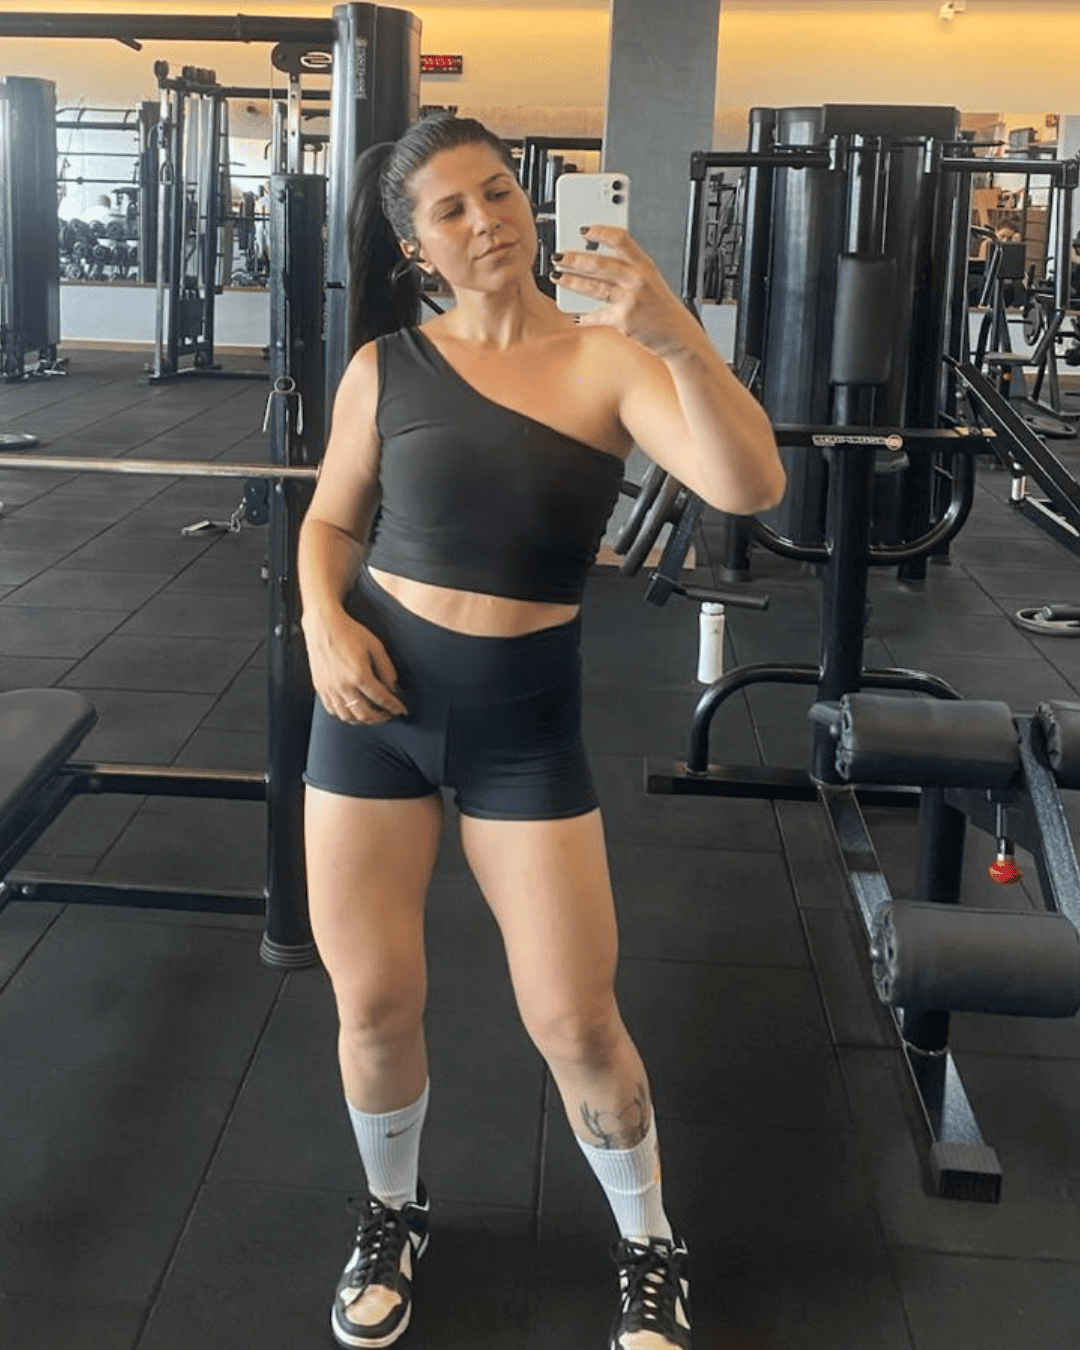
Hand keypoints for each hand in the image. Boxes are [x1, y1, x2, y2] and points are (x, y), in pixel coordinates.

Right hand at [302, 611, 406, 723]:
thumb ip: (387, 669)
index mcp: (359, 675)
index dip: (394, 707)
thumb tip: (394, 689)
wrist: (324, 625)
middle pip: (365, 714)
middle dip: (381, 718)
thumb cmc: (351, 632)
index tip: (401, 710)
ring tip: (374, 715)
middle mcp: (343, 685)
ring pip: (348, 717)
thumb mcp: (376, 647)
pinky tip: (354, 710)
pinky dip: (346, 715)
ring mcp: (329, 689)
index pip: (381, 699)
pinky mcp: (320, 688)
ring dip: (364, 720)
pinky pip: (333, 710)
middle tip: (389, 715)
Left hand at [550, 225, 704, 358]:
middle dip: (574, 259)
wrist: (678, 335)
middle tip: (558, 256)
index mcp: (645, 265)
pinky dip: (584, 316)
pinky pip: (597, 315)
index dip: (599, 232)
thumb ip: (629, 267)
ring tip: (557, 277)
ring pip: (593, 287)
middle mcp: (638, 279)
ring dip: (571, 282)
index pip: (620, 239)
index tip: (582, 230)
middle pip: (599, 264)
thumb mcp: (651, 280)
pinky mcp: (623, 320)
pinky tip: (575, 314)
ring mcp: (630, 300)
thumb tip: (594, 258)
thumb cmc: (661, 307)